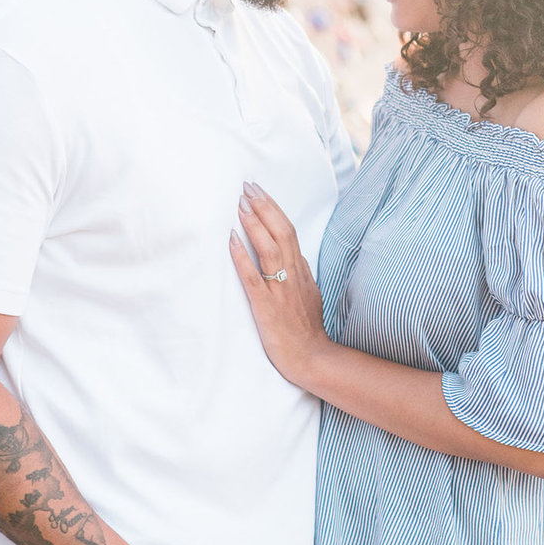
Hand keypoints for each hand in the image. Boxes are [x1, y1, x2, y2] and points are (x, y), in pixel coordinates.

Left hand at [229, 182, 328, 388]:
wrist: (312, 358)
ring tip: (240, 204)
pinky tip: (231, 239)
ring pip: (270, 249)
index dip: (273, 209)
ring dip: (254, 224)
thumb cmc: (305, 329)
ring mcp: (280, 290)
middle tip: (247, 186)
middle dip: (264, 207)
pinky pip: (253, 277)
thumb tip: (289, 255)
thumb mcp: (307, 294)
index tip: (258, 191)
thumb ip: (297, 273)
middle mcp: (293, 275)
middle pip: (281, 232)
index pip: (289, 232)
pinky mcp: (267, 307)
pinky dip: (242, 257)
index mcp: (301, 271)